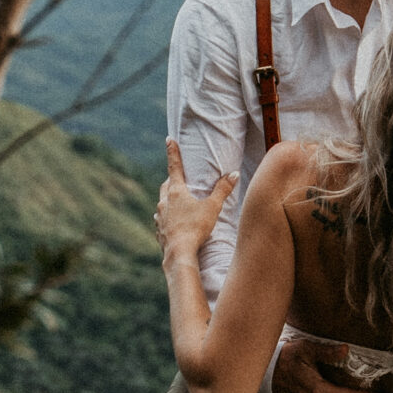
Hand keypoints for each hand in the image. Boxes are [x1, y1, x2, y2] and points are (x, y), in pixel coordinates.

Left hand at [156, 138, 237, 261]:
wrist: (178, 254)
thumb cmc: (195, 228)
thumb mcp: (212, 207)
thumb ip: (222, 190)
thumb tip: (233, 174)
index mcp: (176, 192)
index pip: (174, 166)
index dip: (173, 152)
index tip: (169, 139)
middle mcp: (164, 202)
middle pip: (167, 185)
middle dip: (172, 180)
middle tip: (179, 178)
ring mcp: (159, 217)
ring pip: (163, 203)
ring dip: (169, 200)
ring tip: (179, 203)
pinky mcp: (159, 231)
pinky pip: (162, 220)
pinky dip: (168, 218)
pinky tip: (174, 223)